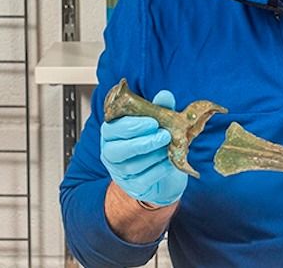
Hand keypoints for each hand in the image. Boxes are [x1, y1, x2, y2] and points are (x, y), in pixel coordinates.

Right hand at [100, 89, 187, 205]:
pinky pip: (144, 180)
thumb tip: (164, 95)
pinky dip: (158, 170)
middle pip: (116, 150)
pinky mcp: (134, 187)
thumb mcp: (159, 124)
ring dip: (153, 155)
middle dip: (141, 142)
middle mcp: (112, 154)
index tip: (152, 121)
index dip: (131, 125)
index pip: (112, 129)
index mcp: (113, 134)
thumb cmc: (156, 145)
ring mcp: (121, 173)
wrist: (164, 174)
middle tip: (164, 135)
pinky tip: (169, 161)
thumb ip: (160, 109)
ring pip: (131, 166)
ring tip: (170, 146)